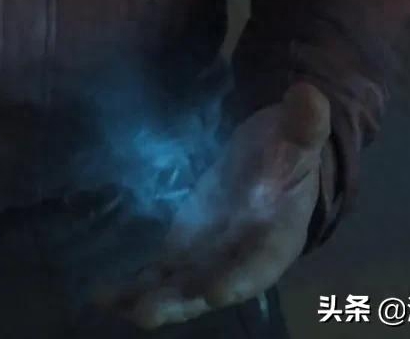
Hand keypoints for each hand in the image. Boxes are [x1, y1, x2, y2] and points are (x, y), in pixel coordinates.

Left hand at [98, 83, 330, 328]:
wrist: (273, 161)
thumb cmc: (289, 150)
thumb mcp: (298, 135)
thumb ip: (302, 126)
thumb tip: (308, 95)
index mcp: (278, 234)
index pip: (260, 262)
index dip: (239, 278)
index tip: (215, 292)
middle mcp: (242, 257)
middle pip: (211, 284)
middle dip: (180, 300)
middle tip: (147, 312)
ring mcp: (209, 258)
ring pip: (180, 285)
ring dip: (150, 299)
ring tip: (119, 308)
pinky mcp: (183, 250)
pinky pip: (157, 273)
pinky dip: (132, 286)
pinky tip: (101, 297)